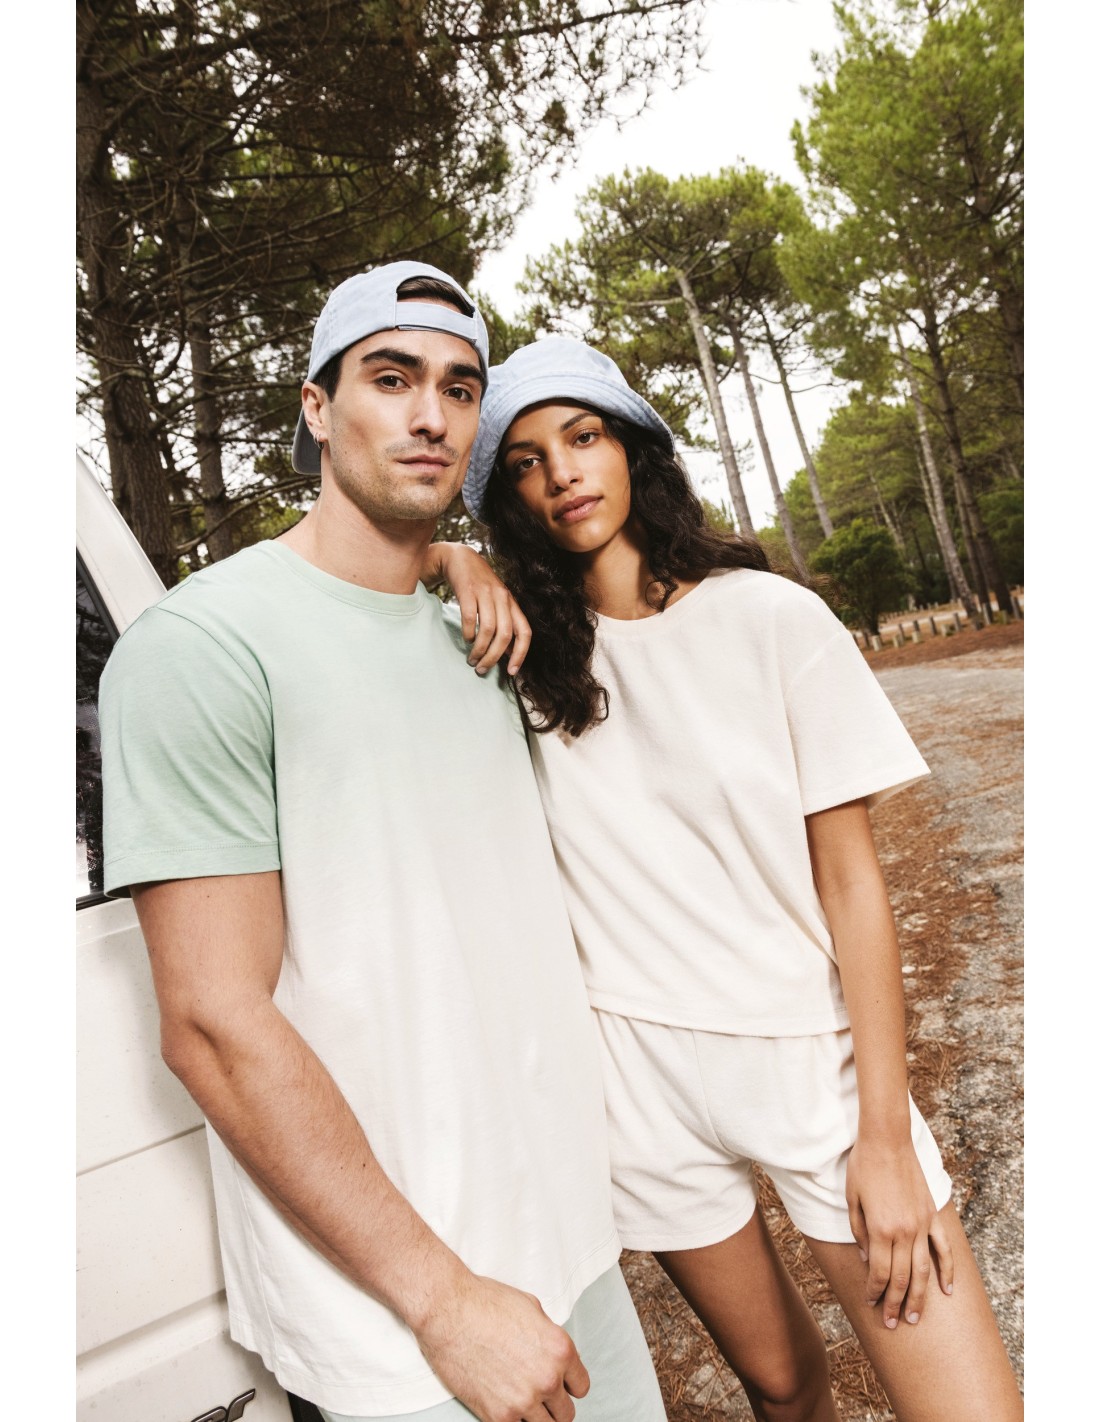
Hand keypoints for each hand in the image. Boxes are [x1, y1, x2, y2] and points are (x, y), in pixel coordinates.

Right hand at [414, 1269, 589, 1421]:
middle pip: (565, 1413)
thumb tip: (550, 1353)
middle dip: (554, 1404)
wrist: (448, 1312)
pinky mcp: (497, 1416)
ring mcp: (523, 1401)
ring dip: (536, 1417)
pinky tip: (505, 1405)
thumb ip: (548, 1337)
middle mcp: (547, 1378)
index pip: (581, 1386)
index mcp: (560, 1350)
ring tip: (523, 1402)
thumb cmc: (485, 1303)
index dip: (569, 1384)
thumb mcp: (531, 1308)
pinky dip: (513, 1420)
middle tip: (541, 1396)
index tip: (561, 1385)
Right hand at [424, 543, 531, 676]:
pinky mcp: (468, 590)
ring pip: (488, 629)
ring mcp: (486, 593)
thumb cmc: (479, 586)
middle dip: (494, 657)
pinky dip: (468, 633)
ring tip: (472, 659)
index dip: (521, 654)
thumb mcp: (496, 602)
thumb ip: (504, 624)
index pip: (524, 632)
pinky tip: (465, 639)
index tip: (511, 671)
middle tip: (482, 669)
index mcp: (512, 604)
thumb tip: (510, 653)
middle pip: (505, 635)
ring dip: (479, 649)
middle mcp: (502, 598)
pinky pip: (470, 618)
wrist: (460, 558)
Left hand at [846, 1133, 953, 1329]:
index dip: (874, 1292)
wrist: (887, 1139)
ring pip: (923, 1271)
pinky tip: (947, 1290)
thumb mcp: (851, 1199)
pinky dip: (947, 1271)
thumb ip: (859, 1232)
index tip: (870, 1304)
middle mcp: (903, 1231)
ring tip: (914, 1316)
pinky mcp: (932, 1215)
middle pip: (901, 1278)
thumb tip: (866, 1259)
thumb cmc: (863, 1167)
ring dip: (919, 1296)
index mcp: (880, 1229)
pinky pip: (943, 1249)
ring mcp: (922, 1225)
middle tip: (891, 1323)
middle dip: (894, 1303)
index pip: (878, 1273)